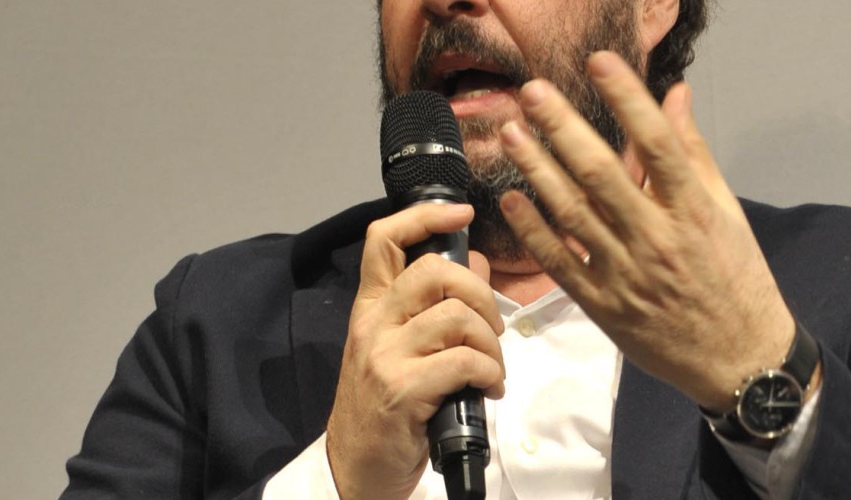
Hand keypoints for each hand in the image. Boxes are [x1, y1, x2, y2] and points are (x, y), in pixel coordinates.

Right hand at [326, 203, 504, 499]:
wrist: (358, 466)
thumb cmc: (385, 406)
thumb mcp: (400, 348)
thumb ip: (433, 306)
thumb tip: (475, 264)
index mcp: (370, 307)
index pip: (383, 239)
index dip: (424, 216)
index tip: (461, 214)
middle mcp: (373, 324)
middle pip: (435, 271)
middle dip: (481, 293)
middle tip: (492, 327)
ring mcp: (384, 356)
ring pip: (457, 317)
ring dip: (491, 343)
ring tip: (491, 367)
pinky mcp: (402, 390)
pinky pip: (463, 361)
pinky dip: (489, 373)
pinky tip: (488, 389)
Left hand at [497, 51, 798, 412]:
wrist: (739, 360)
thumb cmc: (736, 280)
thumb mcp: (726, 213)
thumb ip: (694, 153)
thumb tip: (675, 94)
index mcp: (694, 212)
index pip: (657, 145)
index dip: (626, 99)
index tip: (599, 63)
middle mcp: (658, 239)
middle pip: (602, 174)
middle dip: (563, 128)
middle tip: (531, 92)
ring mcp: (626, 275)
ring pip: (572, 214)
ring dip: (537, 170)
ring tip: (511, 134)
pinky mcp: (604, 306)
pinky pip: (560, 263)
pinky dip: (534, 231)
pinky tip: (510, 199)